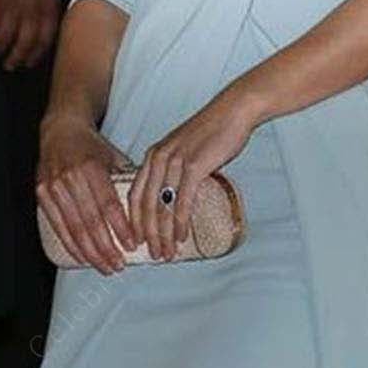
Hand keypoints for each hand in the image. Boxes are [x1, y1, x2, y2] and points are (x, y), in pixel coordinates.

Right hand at [0, 0, 63, 69]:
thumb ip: (48, 8)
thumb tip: (44, 29)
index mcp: (47, 7)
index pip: (44, 40)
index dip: (36, 55)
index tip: (29, 63)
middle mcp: (30, 11)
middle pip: (23, 44)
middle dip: (17, 58)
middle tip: (10, 65)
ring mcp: (10, 7)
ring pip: (5, 38)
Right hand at [36, 113, 137, 275]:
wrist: (60, 130)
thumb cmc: (91, 147)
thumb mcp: (113, 157)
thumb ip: (126, 182)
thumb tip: (147, 210)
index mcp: (91, 167)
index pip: (108, 205)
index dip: (120, 228)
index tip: (132, 245)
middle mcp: (70, 178)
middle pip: (90, 222)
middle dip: (106, 248)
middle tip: (119, 265)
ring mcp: (53, 187)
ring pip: (73, 228)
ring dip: (90, 253)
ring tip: (105, 266)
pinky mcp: (42, 194)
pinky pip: (57, 226)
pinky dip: (70, 245)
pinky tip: (82, 257)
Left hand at [128, 85, 255, 260]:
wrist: (233, 112)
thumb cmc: (212, 132)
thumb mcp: (183, 149)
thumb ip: (175, 169)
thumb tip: (176, 196)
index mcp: (153, 156)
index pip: (134, 195)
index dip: (133, 222)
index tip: (136, 242)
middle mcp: (158, 159)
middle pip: (145, 206)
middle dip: (147, 235)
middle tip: (153, 255)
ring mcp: (175, 163)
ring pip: (162, 207)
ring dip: (163, 234)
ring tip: (166, 253)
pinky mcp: (193, 167)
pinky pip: (182, 201)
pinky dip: (179, 223)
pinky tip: (181, 236)